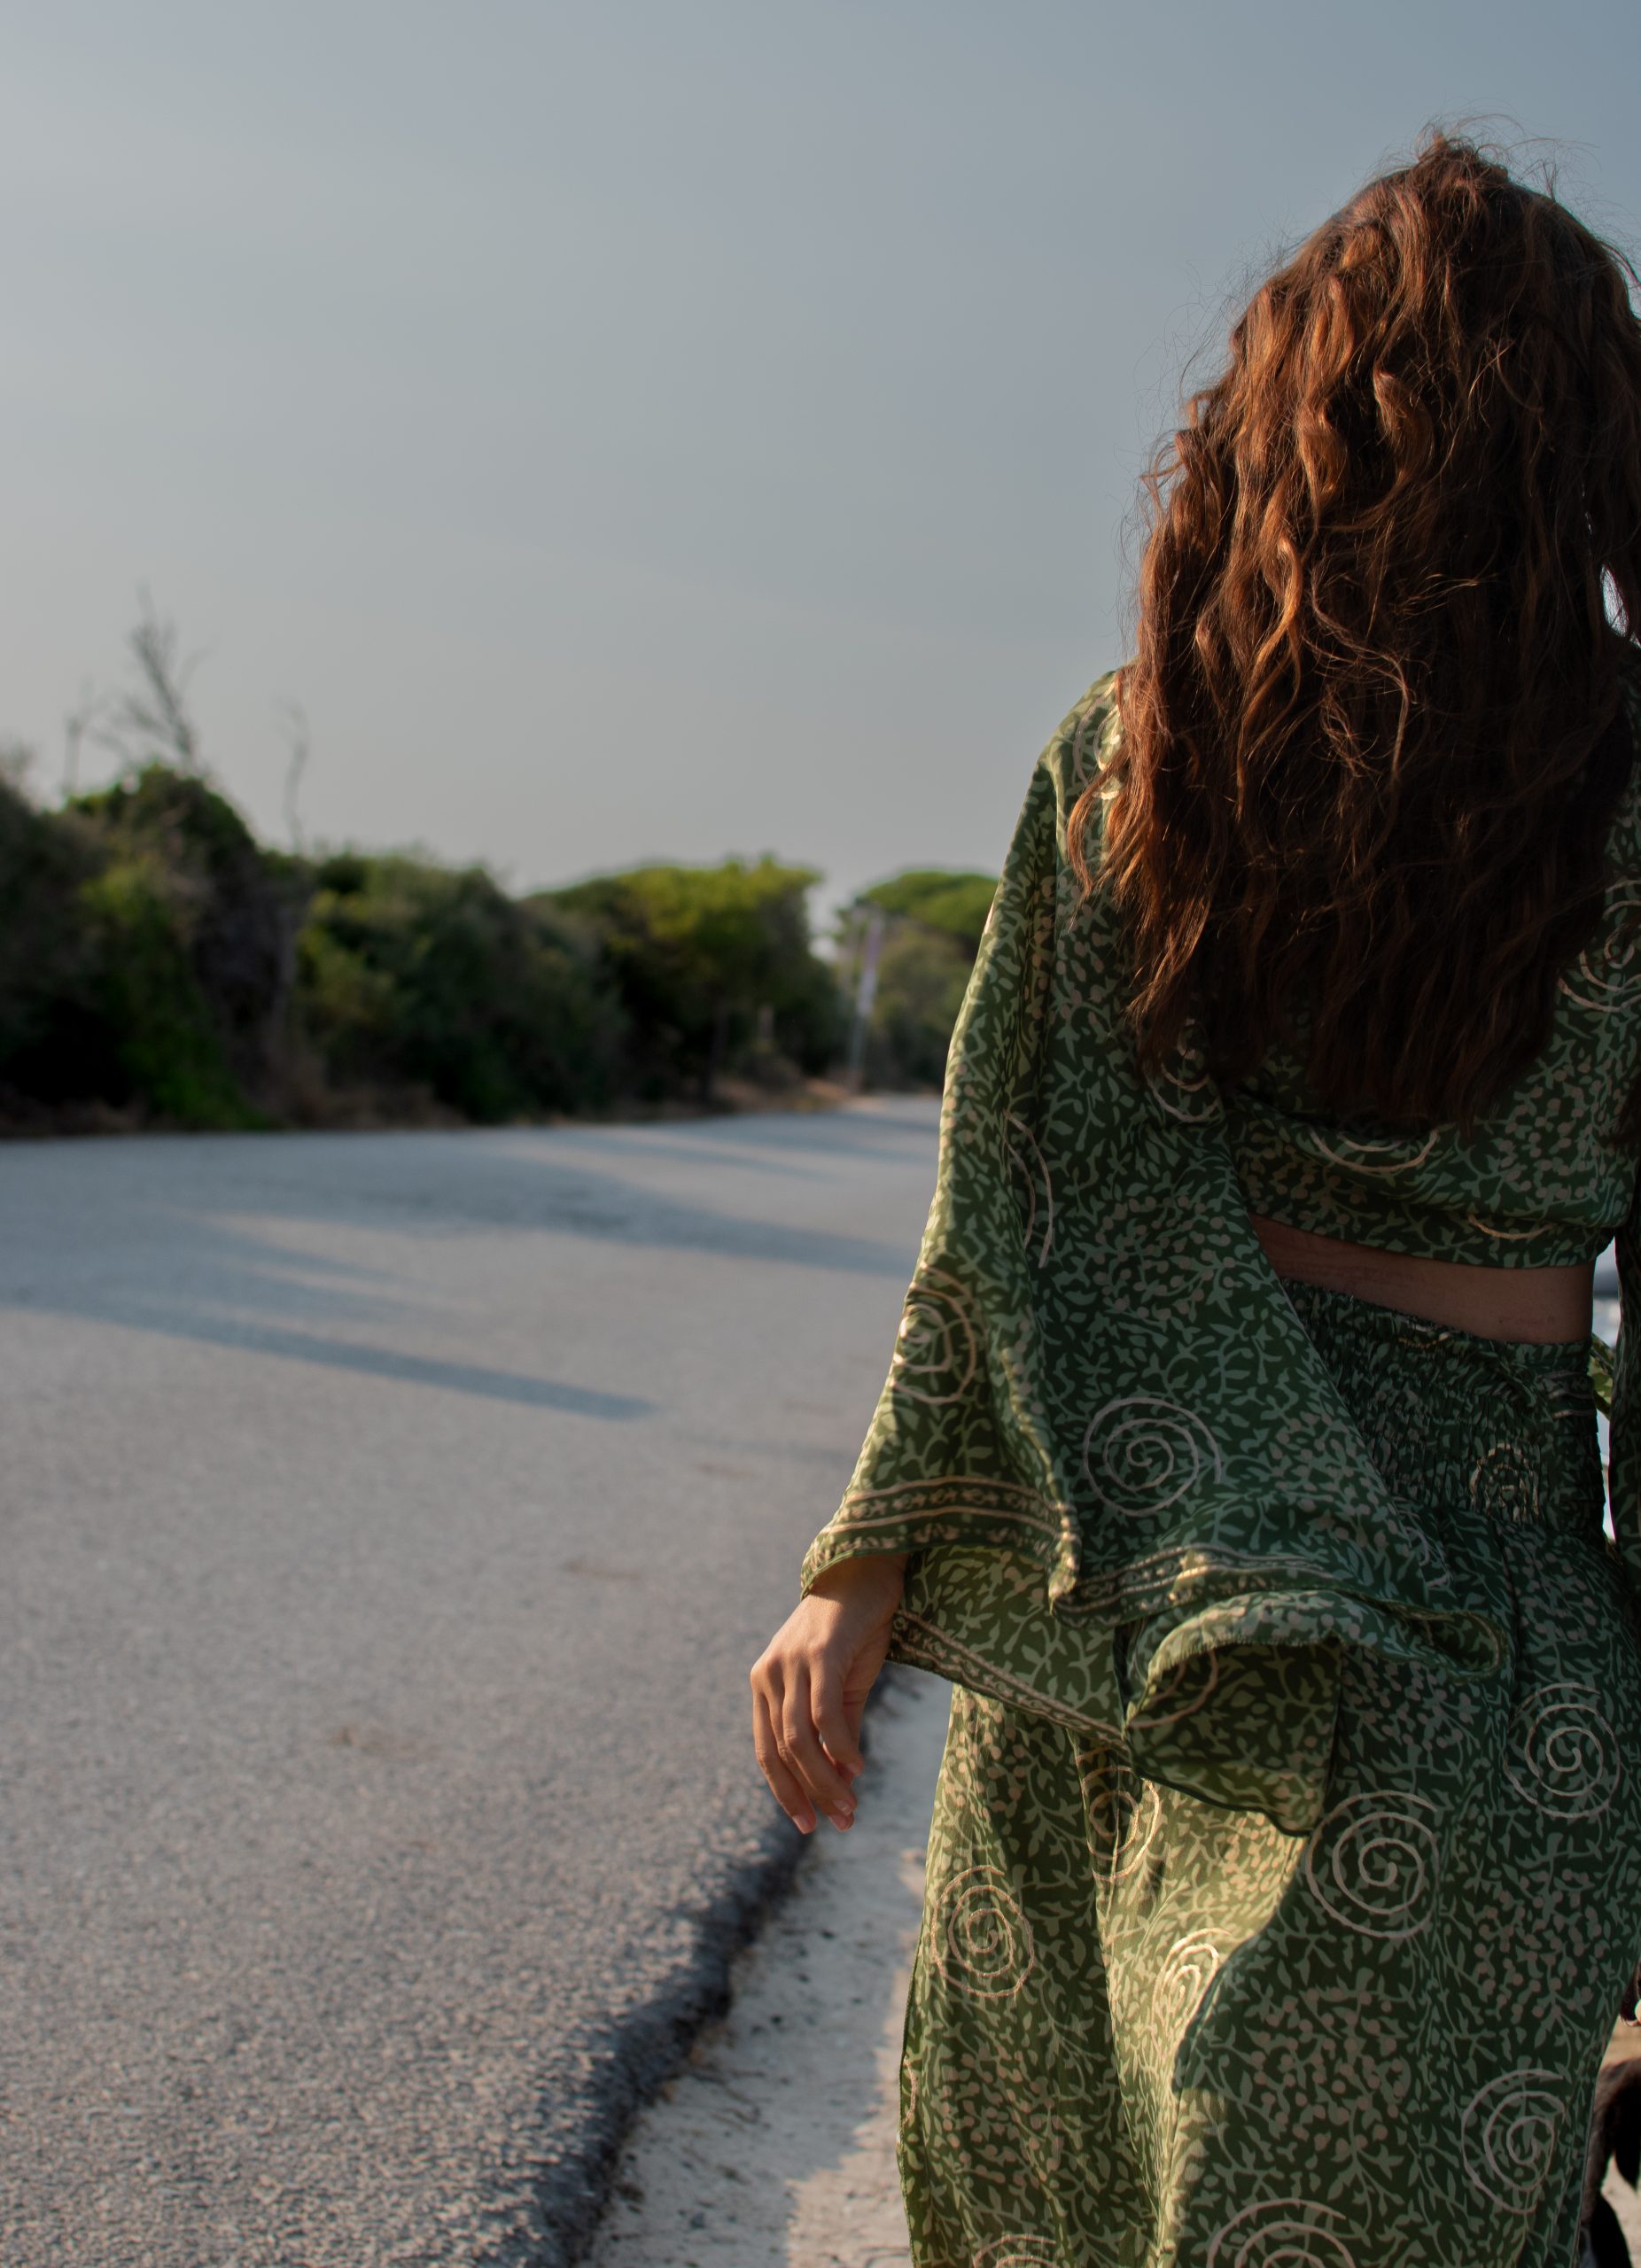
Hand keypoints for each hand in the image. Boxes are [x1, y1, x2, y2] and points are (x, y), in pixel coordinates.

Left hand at [750, 1553, 907, 1834]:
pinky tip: (857, 1766)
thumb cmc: (853, 1631)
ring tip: (851, 1805)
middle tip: (840, 1823)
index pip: (766, 1752)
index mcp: (765, 1683)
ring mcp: (791, 1663)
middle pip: (782, 1751)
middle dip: (810, 1794)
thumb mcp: (841, 1686)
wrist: (866, 1571)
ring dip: (825, 1780)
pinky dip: (840, 1746)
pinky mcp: (819, 1654)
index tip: (808, 1824)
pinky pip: (824, 1713)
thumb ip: (837, 1730)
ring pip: (799, 1740)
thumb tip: (843, 1782)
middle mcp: (768, 1674)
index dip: (785, 1792)